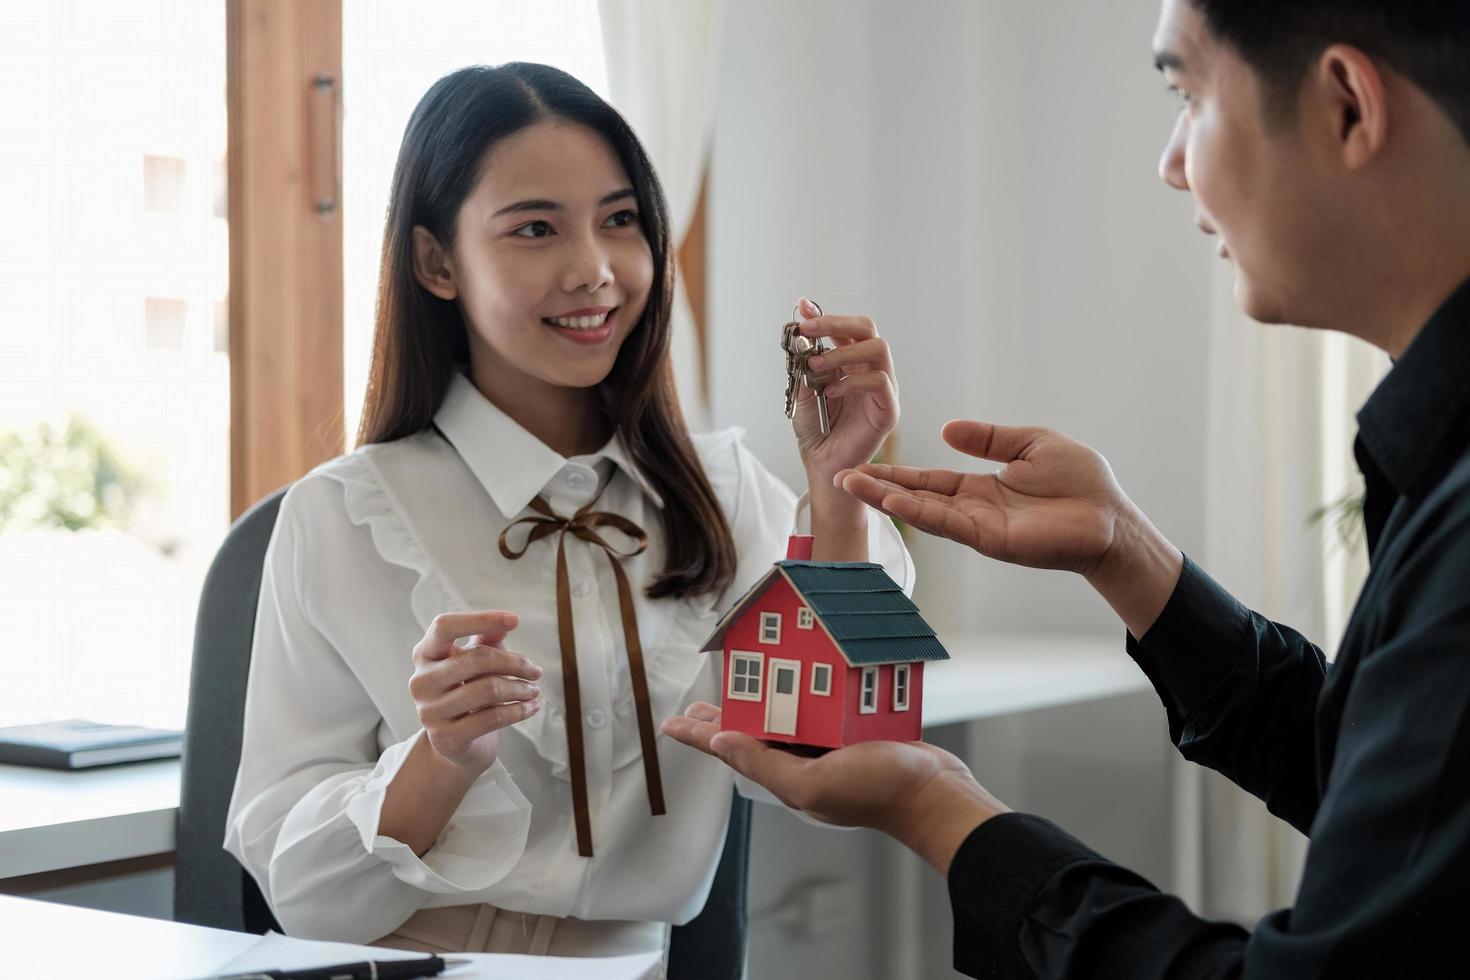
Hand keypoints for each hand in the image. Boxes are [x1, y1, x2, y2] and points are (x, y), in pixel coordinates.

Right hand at [409, 611, 543, 774]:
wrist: (455, 743)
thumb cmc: (467, 692)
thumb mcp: (476, 662)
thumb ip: (488, 641)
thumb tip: (506, 623)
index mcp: (425, 654)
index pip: (445, 626)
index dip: (480, 619)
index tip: (516, 620)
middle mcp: (421, 681)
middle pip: (477, 659)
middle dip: (515, 663)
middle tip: (535, 672)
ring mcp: (430, 711)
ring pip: (489, 689)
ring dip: (521, 689)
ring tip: (534, 690)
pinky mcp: (445, 737)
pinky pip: (492, 718)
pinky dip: (519, 710)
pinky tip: (531, 707)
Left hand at [662, 702, 1007, 874]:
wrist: (936, 791)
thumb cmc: (879, 792)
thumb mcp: (813, 782)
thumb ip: (765, 765)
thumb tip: (720, 743)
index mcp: (787, 775)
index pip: (730, 750)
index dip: (697, 735)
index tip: (669, 722)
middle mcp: (802, 761)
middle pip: (751, 732)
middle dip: (723, 716)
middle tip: (697, 701)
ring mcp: (828, 747)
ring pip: (784, 716)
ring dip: (761, 698)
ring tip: (737, 685)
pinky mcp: (853, 731)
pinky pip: (819, 708)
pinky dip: (805, 691)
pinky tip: (798, 677)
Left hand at [790, 297, 899, 482]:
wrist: (821, 462)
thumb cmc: (814, 427)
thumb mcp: (802, 388)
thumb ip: (804, 361)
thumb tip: (799, 332)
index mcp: (850, 360)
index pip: (845, 327)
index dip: (825, 314)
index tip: (803, 308)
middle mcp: (870, 368)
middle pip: (867, 328)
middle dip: (835, 323)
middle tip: (808, 330)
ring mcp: (883, 387)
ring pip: (879, 349)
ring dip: (843, 351)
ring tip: (816, 366)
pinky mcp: (888, 409)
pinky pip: (880, 382)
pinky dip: (852, 381)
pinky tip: (831, 391)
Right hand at [835, 420, 1131, 575]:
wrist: (1110, 516)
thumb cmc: (1081, 482)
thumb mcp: (1030, 444)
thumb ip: (988, 438)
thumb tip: (946, 428)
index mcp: (980, 487)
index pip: (928, 480)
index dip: (895, 474)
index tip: (861, 466)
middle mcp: (973, 509)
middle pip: (915, 496)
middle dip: (876, 488)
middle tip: (838, 477)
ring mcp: (978, 527)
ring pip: (923, 510)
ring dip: (886, 498)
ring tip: (851, 485)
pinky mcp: (991, 539)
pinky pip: (947, 523)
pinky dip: (918, 511)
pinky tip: (892, 500)